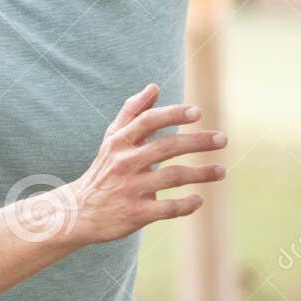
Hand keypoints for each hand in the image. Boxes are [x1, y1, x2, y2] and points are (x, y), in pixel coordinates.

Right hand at [66, 82, 227, 244]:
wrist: (79, 213)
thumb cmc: (103, 171)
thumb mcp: (112, 141)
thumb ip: (132, 113)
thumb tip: (154, 87)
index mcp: (118, 143)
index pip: (147, 122)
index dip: (173, 115)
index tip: (197, 112)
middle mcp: (124, 164)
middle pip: (165, 147)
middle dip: (197, 142)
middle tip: (222, 139)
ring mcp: (130, 189)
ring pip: (172, 177)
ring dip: (201, 173)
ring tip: (221, 171)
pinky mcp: (135, 214)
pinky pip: (168, 208)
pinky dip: (187, 204)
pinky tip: (198, 200)